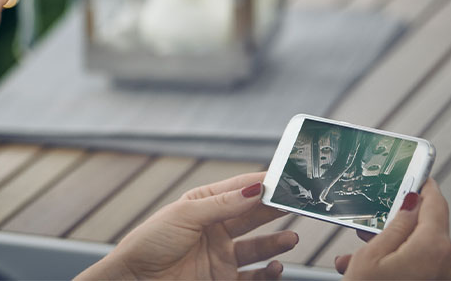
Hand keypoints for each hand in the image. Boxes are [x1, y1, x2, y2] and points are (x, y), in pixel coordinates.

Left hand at [76, 172, 297, 279]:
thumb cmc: (150, 241)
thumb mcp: (185, 214)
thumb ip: (222, 204)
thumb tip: (255, 188)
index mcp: (205, 203)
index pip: (241, 188)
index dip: (265, 183)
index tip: (289, 179)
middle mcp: (216, 227)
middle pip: (254, 215)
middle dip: (277, 209)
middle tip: (300, 205)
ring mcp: (221, 254)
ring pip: (258, 246)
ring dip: (276, 242)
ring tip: (291, 238)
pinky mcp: (222, 278)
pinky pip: (253, 276)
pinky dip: (268, 272)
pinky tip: (276, 267)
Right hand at [334, 178, 450, 279]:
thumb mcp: (373, 254)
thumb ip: (396, 223)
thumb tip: (410, 202)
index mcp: (434, 246)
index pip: (437, 203)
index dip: (425, 186)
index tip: (417, 176)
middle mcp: (447, 264)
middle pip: (426, 229)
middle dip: (394, 226)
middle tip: (369, 226)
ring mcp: (444, 280)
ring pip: (419, 251)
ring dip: (389, 249)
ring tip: (356, 256)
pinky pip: (420, 271)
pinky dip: (396, 267)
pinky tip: (368, 271)